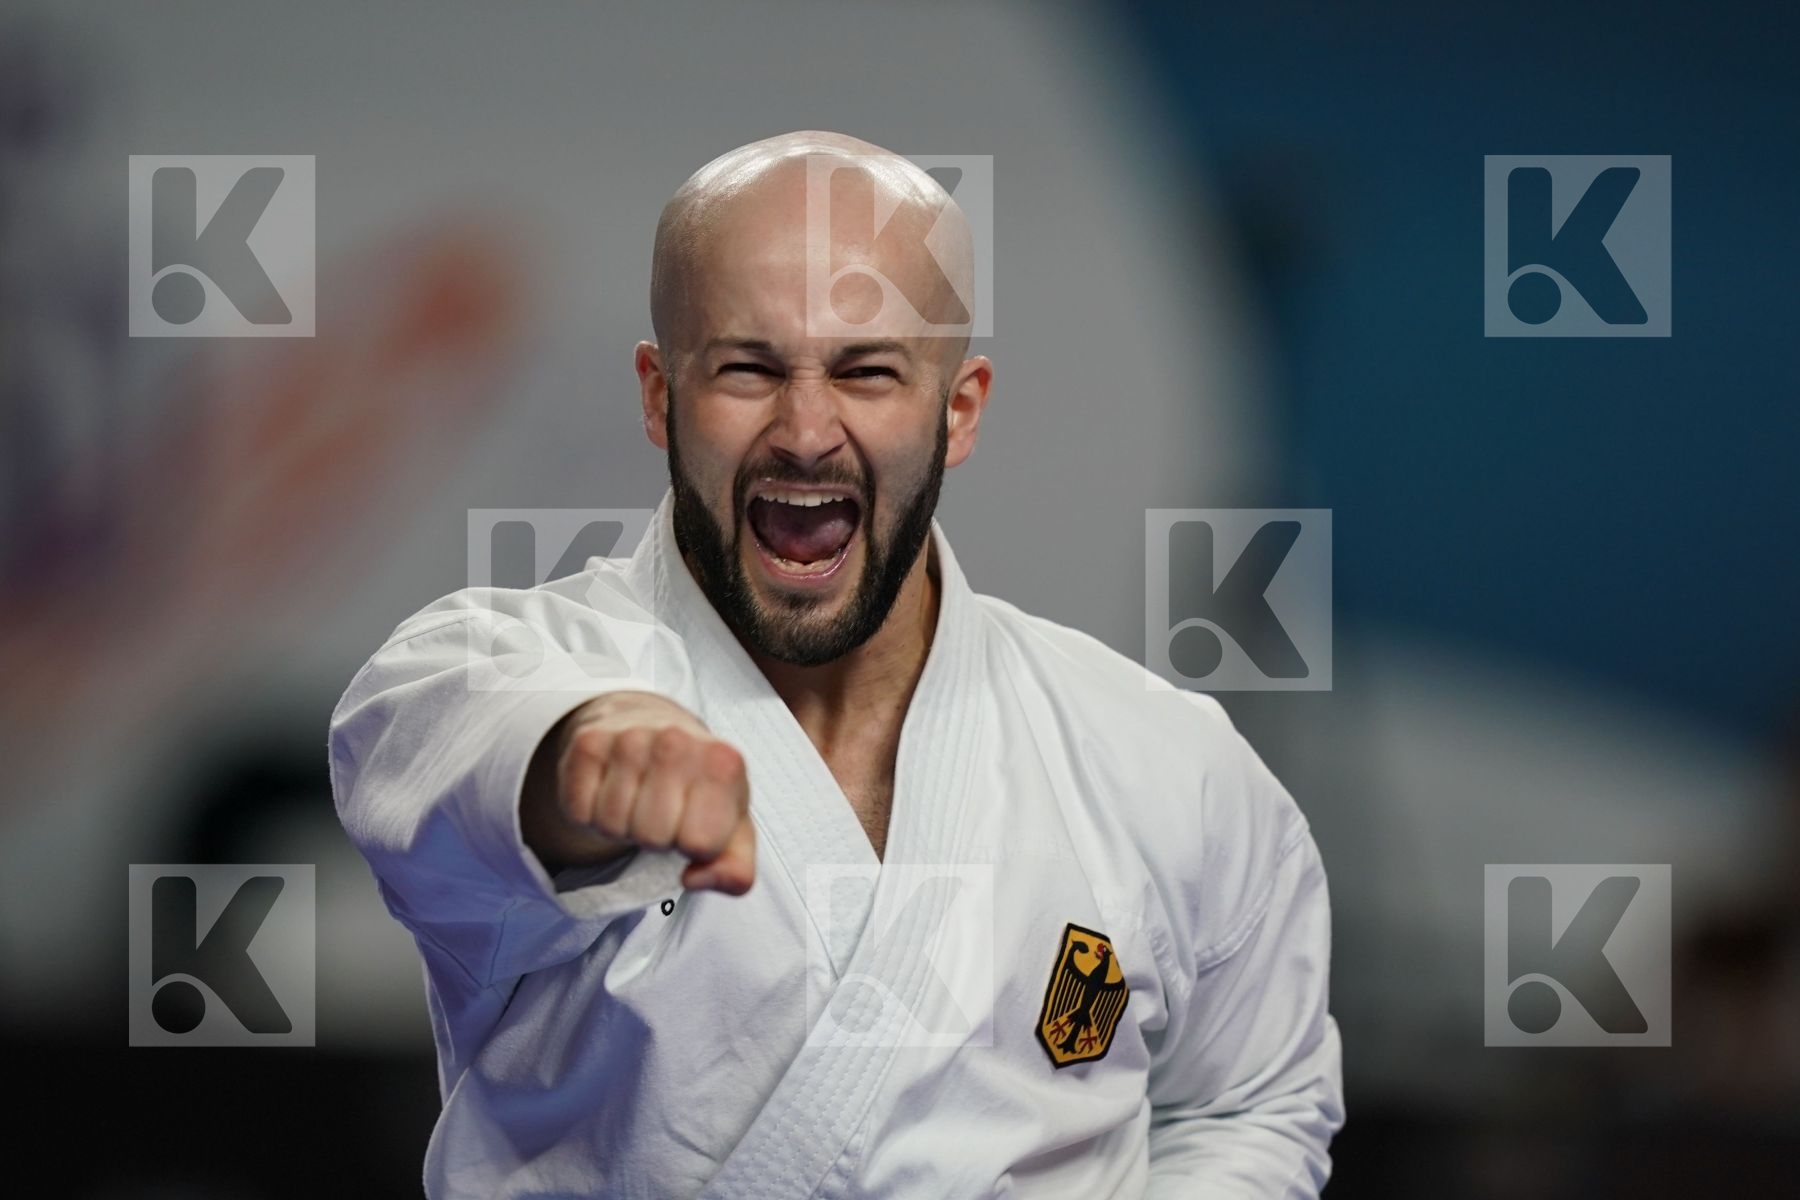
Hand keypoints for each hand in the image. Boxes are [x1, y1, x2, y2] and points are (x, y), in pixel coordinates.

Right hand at [522, 692, 754, 893]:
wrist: (659, 730)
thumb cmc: (699, 787)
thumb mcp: (733, 831)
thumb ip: (735, 872)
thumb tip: (694, 880)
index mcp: (722, 763)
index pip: (699, 844)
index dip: (693, 847)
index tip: (694, 823)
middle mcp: (676, 741)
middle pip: (652, 836)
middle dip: (656, 838)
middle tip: (663, 813)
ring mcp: (628, 737)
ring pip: (613, 825)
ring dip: (623, 825)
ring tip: (639, 800)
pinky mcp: (588, 742)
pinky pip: (579, 811)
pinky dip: (592, 813)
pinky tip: (612, 789)